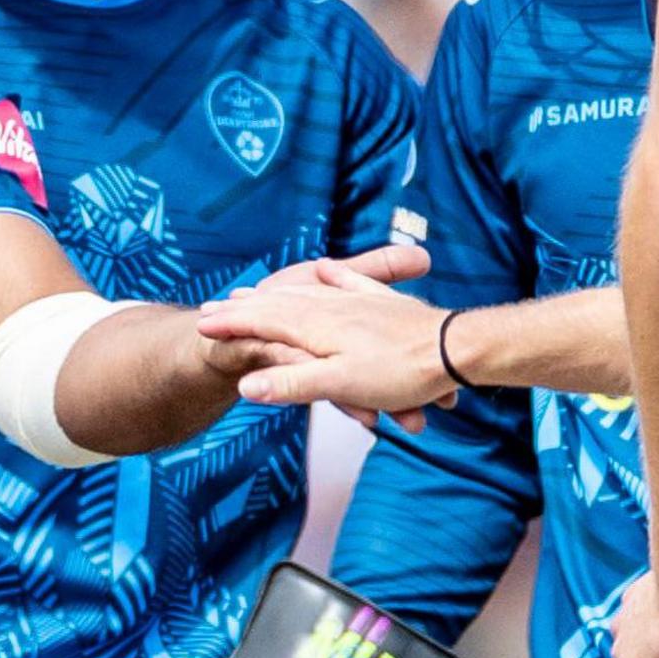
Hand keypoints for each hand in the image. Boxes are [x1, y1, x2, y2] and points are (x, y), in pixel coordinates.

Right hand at [200, 265, 457, 431]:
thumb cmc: (399, 371)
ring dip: (273, 296)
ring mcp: (354, 301)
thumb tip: (245, 389)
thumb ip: (291, 383)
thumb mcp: (339, 384)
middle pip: (276, 304)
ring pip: (304, 294)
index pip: (260, 318)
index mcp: (314, 324)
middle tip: (208, 314)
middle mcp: (330, 306)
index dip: (229, 323)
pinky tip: (323, 268)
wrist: (459, 350)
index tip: (199, 326)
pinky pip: (342, 282)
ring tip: (248, 295)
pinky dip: (324, 277)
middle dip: (242, 309)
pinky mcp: (378, 302)